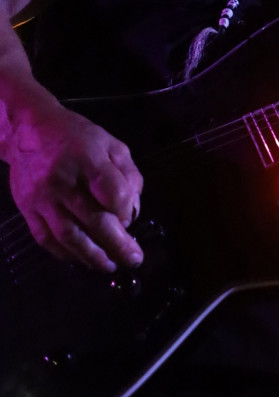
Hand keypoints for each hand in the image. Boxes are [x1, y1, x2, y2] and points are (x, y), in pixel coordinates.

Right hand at [7, 99, 143, 271]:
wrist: (27, 130)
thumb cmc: (77, 138)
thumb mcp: (112, 145)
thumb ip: (129, 176)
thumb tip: (132, 211)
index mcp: (87, 159)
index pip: (112, 193)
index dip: (125, 211)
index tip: (129, 218)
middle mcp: (62, 180)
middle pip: (93, 220)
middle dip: (117, 244)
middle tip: (133, 260)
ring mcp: (41, 197)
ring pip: (68, 235)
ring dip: (92, 256)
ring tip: (110, 266)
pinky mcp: (26, 208)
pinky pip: (46, 239)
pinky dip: (65, 254)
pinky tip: (81, 260)